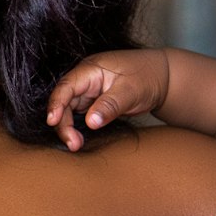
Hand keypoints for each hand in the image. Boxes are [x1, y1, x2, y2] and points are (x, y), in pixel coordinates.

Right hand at [46, 49, 169, 150]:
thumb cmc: (147, 77)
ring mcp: (89, 91)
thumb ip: (109, 106)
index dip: (56, 104)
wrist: (163, 78)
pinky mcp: (94, 102)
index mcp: (90, 70)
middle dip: (63, 123)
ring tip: (76, 145)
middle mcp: (86, 79)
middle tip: (73, 144)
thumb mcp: (130, 92)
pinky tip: (80, 139)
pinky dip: (77, 127)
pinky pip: (79, 115)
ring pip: (69, 110)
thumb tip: (90, 122)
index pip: (66, 86)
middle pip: (64, 101)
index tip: (52, 121)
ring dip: (69, 127)